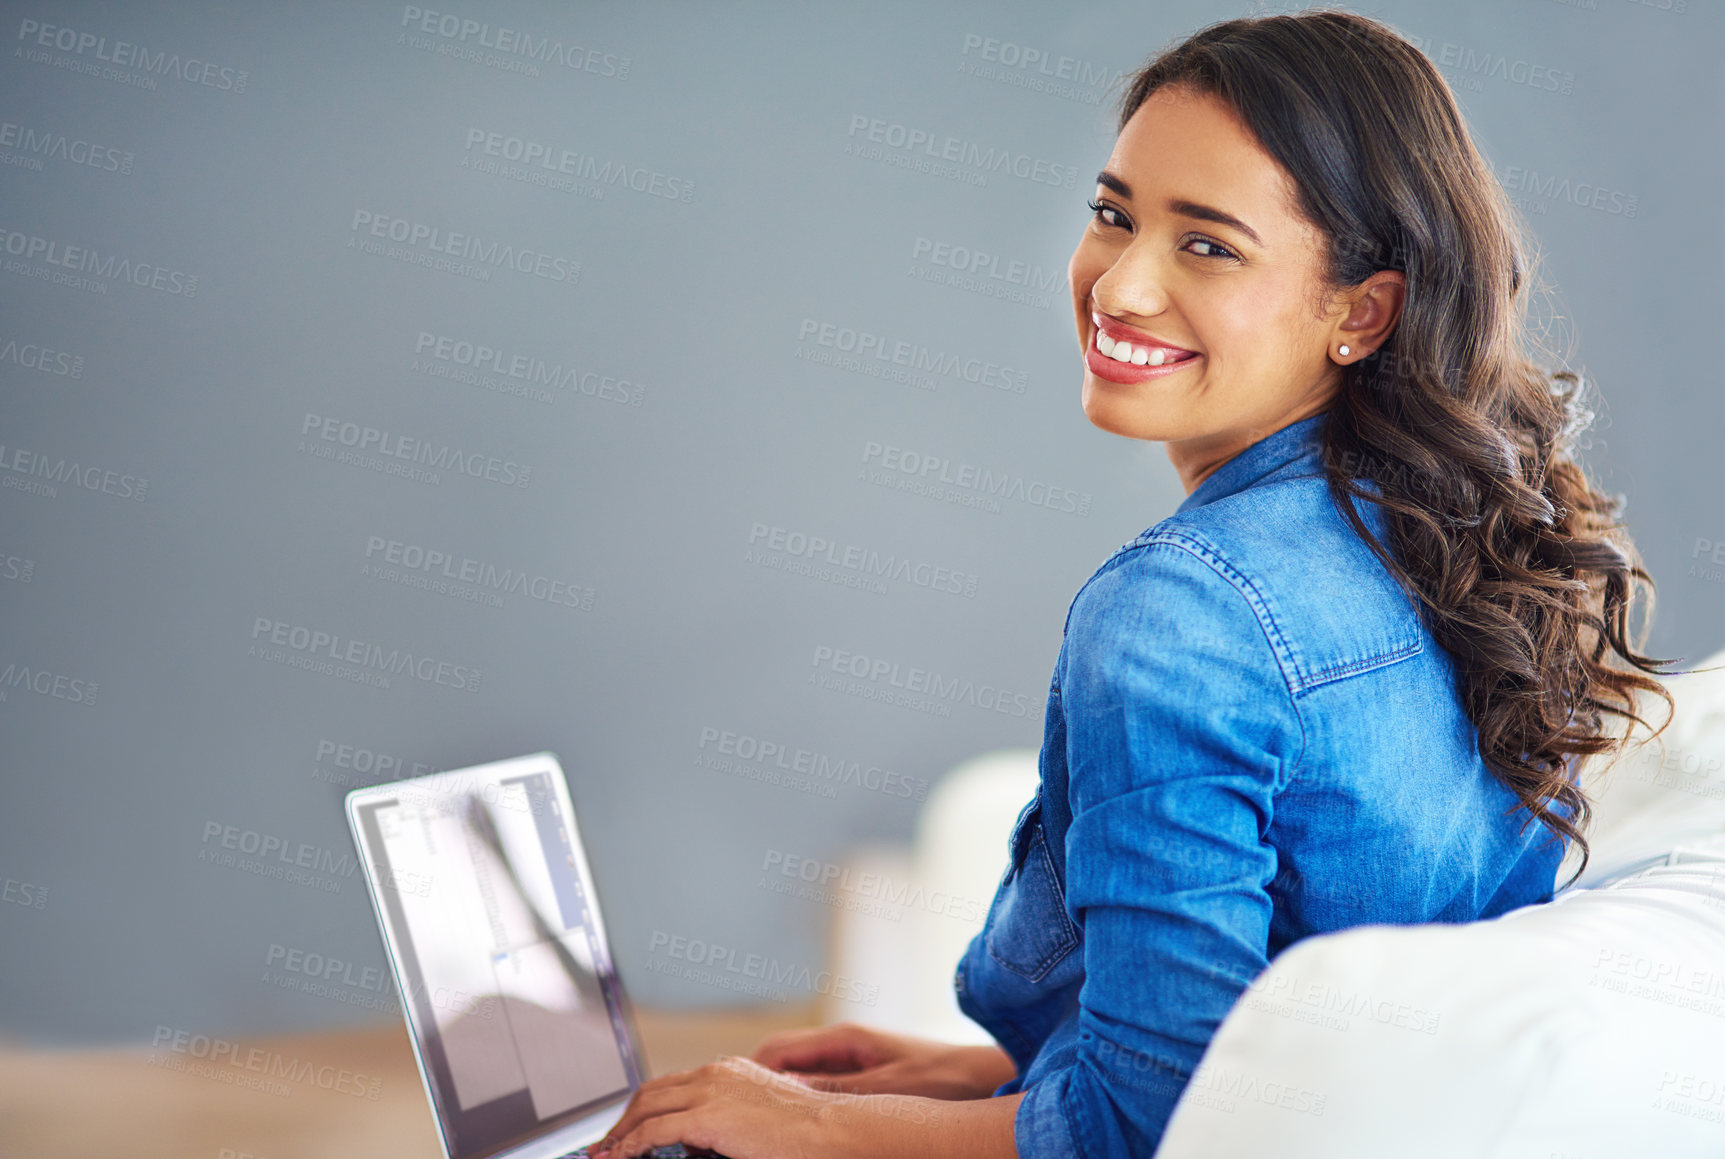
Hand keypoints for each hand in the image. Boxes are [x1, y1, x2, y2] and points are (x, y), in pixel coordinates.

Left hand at [589, 1055, 830, 1158]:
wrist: (826, 1128)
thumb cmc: (803, 1130)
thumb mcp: (757, 1114)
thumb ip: (724, 1118)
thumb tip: (694, 1141)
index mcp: (726, 1070)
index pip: (671, 1085)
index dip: (644, 1107)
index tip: (628, 1127)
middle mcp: (713, 1073)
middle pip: (650, 1091)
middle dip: (624, 1118)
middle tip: (607, 1142)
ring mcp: (708, 1092)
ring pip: (645, 1107)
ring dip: (620, 1132)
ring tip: (605, 1153)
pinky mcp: (706, 1117)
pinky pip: (653, 1132)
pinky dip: (630, 1145)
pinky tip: (619, 1158)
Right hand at [749, 1021, 1016, 1100]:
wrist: (982, 1076)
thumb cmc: (942, 1077)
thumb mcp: (888, 1087)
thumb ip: (839, 1090)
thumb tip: (789, 1092)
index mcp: (845, 1038)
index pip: (778, 1050)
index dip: (747, 1074)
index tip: (728, 1099)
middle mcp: (843, 1044)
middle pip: (780, 1060)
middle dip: (754, 1084)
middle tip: (732, 1115)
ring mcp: (851, 1059)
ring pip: (798, 1074)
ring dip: (778, 1094)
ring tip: (755, 1123)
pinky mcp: (863, 1076)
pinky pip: (819, 1087)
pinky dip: (802, 1102)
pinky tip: (797, 1127)